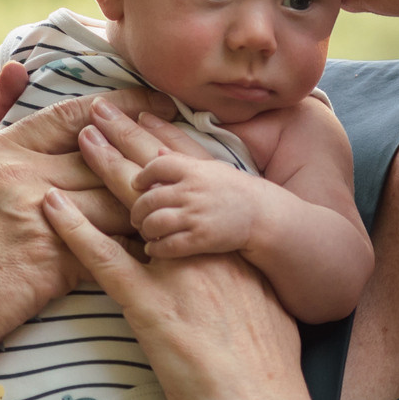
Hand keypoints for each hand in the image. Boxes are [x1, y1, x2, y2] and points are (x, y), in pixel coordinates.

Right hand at [0, 87, 167, 360]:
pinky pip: (111, 248)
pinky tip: (163, 254)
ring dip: (151, 208)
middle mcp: (17, 174)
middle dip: (149, 156)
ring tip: (185, 209)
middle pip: (103, 157)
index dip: (117, 108)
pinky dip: (138, 251)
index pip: (70, 116)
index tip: (149, 105)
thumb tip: (18, 161)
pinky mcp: (51, 260)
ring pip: (115, 201)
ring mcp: (35, 215)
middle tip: (189, 152)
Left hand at [45, 103, 309, 399]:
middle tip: (103, 106)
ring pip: (132, 207)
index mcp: (234, 245)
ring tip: (79, 134)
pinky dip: (74, 229)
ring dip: (101, 166)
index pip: (199, 178)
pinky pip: (104, 260)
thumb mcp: (265, 307)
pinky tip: (51, 206)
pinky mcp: (151, 308)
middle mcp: (207, 248)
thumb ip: (242, 279)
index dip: (170, 142)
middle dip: (130, 138)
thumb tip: (232, 272)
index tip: (149, 112)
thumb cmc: (267, 369)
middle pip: (163, 180)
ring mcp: (179, 274)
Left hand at [126, 135, 266, 258]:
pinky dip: (156, 248)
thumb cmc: (235, 189)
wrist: (262, 215)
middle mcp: (192, 192)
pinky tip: (155, 248)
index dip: (142, 176)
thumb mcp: (210, 168)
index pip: (157, 166)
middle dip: (138, 210)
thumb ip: (182, 160)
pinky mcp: (201, 239)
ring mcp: (196, 216)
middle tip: (136, 217)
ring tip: (146, 232)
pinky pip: (168, 245)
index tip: (137, 184)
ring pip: (155, 223)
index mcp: (194, 171)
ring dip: (145, 229)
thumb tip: (157, 150)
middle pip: (149, 199)